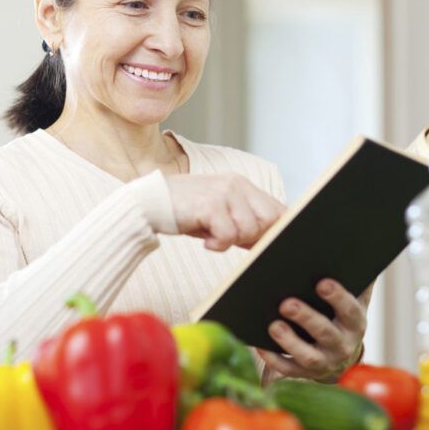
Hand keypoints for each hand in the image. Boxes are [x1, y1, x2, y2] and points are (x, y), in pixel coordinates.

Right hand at [165, 173, 285, 251]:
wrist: (150, 204)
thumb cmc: (186, 212)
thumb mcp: (221, 214)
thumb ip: (245, 223)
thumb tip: (269, 240)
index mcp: (242, 184)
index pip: (278, 209)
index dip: (274, 231)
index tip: (257, 243)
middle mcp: (236, 184)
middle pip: (271, 219)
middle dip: (254, 237)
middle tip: (231, 240)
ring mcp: (224, 192)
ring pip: (249, 229)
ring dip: (231, 241)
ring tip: (213, 237)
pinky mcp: (210, 204)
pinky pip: (228, 236)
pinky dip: (218, 245)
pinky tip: (205, 241)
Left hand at [257, 279, 369, 383]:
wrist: (340, 359)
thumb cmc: (340, 318)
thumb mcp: (353, 300)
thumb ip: (356, 279)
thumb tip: (360, 244)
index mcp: (354, 322)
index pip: (350, 309)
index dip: (338, 297)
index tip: (322, 283)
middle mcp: (342, 344)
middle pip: (326, 333)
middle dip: (307, 318)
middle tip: (287, 303)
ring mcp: (324, 361)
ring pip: (309, 356)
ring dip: (290, 341)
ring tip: (273, 326)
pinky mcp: (306, 374)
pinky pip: (289, 370)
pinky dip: (275, 360)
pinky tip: (260, 345)